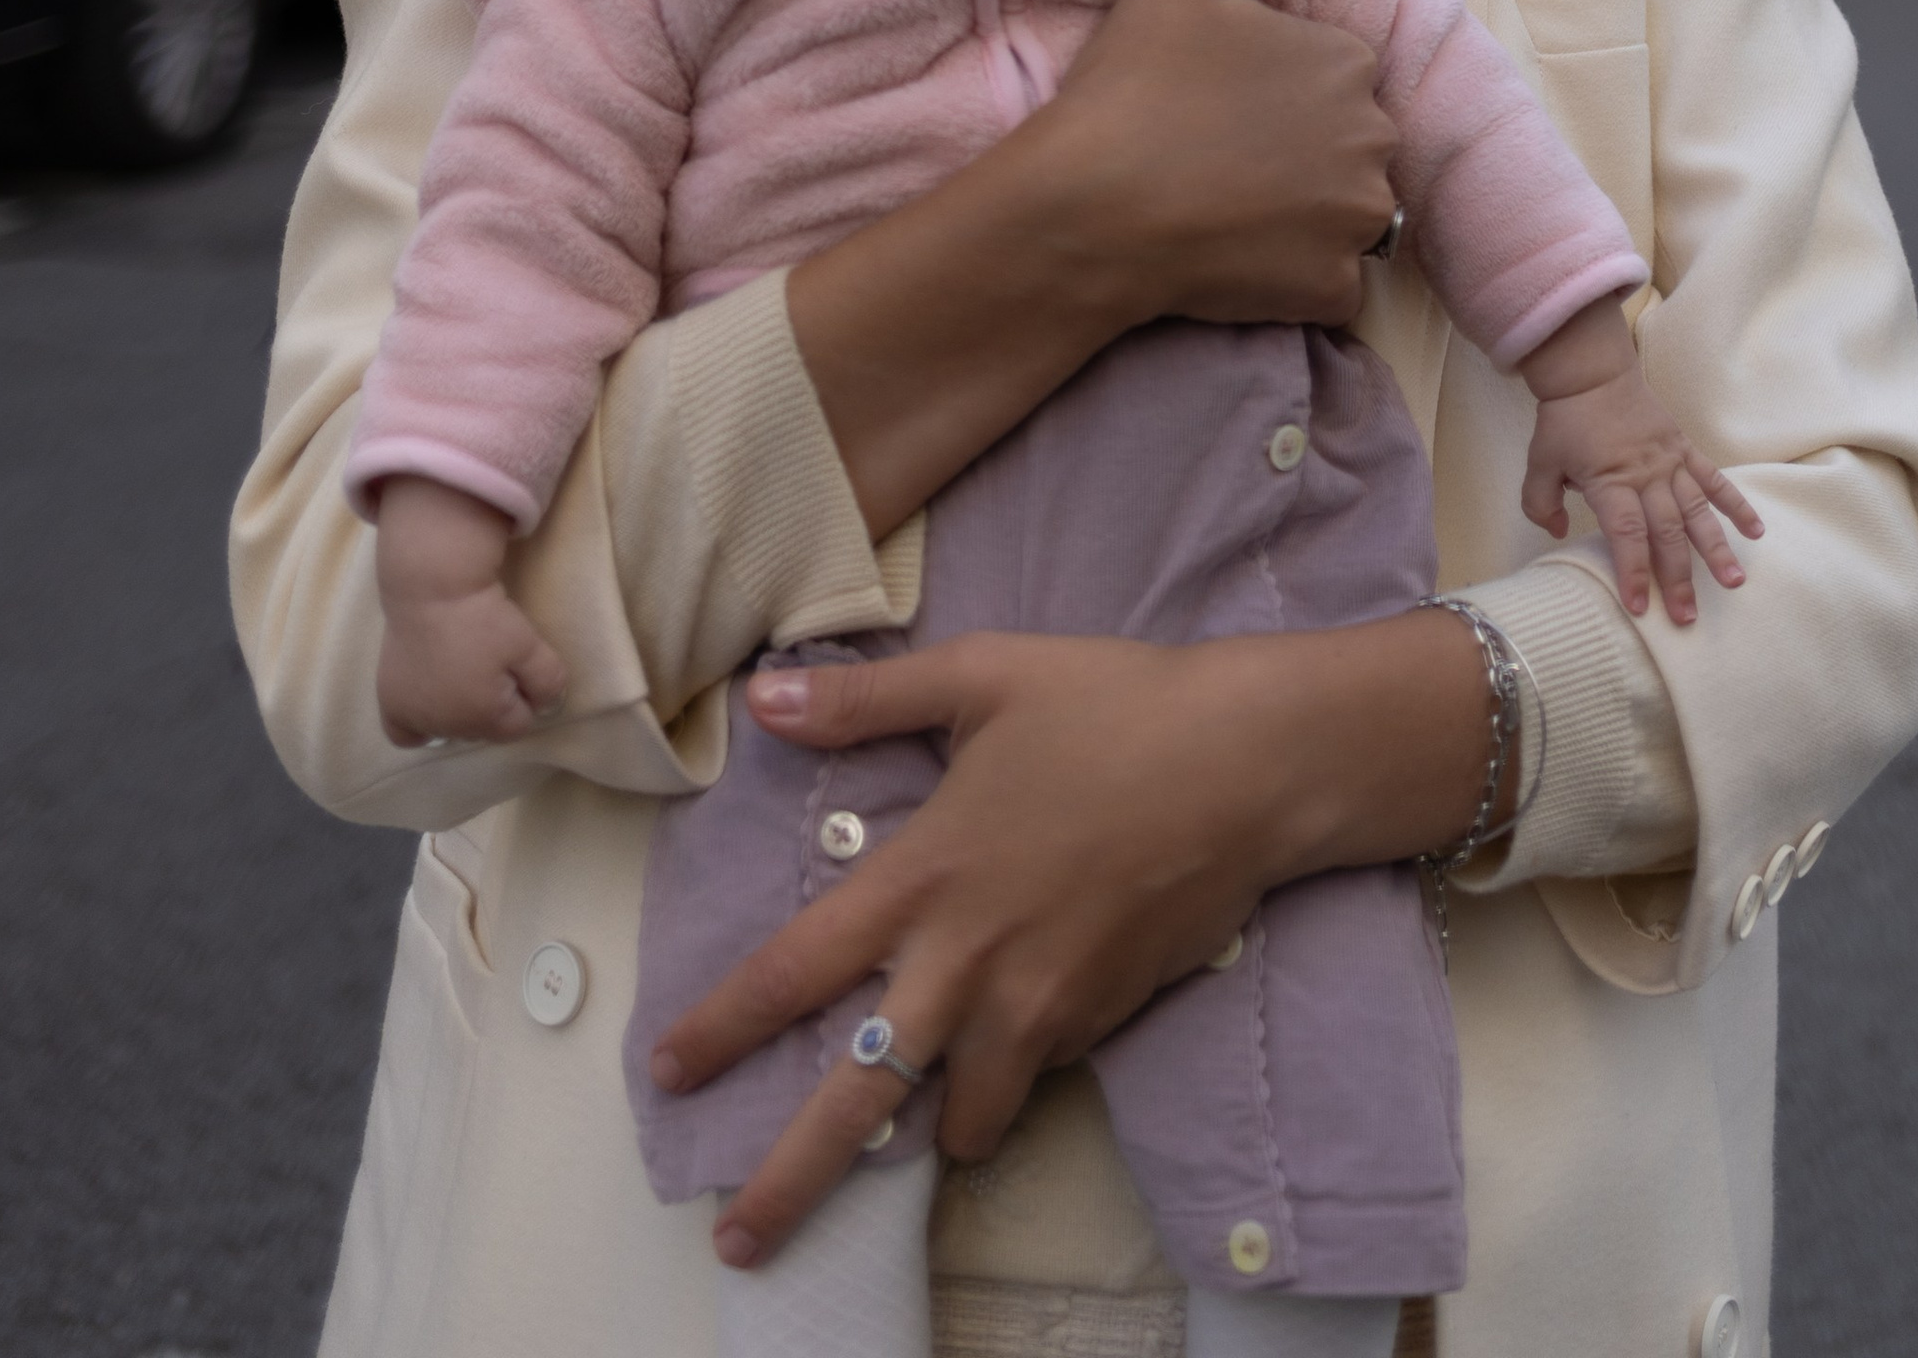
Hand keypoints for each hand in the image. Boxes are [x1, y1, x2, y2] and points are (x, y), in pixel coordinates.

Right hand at [372, 478, 565, 745]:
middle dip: (492, 705)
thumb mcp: (529, 645)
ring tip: (459, 671)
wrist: (431, 589)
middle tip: (486, 662)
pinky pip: (406, 734)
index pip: (518, 726)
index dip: (523, 696)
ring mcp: (415, 718)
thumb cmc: (484, 617)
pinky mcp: (390, 702)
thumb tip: (546, 709)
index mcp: (485, 718)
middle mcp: (448, 727)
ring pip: (450, 730)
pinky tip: (428, 704)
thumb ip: (547, 683)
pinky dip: (418, 726)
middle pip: (483, 730)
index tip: (515, 667)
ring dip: (459, 712)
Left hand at [649, 610, 1495, 1269]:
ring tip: (900, 1146)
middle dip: (791, 1181)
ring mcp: (1039, 1006)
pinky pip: (1035, 1077)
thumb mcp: (983, 677)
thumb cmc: (1112, 704)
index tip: (669, 1073)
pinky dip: (1012, 1079)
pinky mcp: (1099, 1024)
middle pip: (858, 1099)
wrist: (1248, 764)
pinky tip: (1014, 1047)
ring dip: (927, 1135)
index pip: (796, 972)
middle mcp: (968, 962)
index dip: (723, 1029)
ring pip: (959, 1120)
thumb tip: (760, 698)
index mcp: (923, 876)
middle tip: (738, 1239)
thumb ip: (865, 701)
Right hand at [783, 0, 1398, 539]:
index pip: (1336, 71)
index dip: (1275, 86)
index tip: (1216, 101)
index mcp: (1347, 59)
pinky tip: (1234, 257)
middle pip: (1350, 141)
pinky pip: (1329, 281)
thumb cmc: (1132, 85)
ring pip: (1346, 212)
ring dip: (1304, 213)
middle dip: (1302, 149)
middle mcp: (1374, 138)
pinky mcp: (1332, 291)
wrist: (1088, 211)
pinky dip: (1293, 275)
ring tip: (1225, 207)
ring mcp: (1357, 221)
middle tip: (1216, 156)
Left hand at [1519, 303, 1761, 624]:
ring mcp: (1671, 462)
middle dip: (1677, 578)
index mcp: (1611, 480)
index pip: (1626, 534)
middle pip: (1667, 533)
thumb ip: (1541, 503)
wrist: (1592, 371)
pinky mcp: (1685, 449)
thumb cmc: (1565, 419)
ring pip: (1698, 512)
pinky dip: (1736, 504)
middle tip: (1688, 618)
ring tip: (1733, 582)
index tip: (1640, 608)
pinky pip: (1715, 479)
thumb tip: (1558, 533)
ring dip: (1716, 548)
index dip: (1633, 571)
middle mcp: (1647, 475)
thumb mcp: (1539, 462)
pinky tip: (1756, 530)